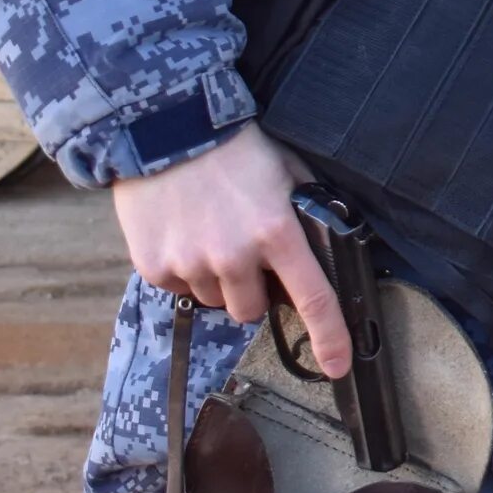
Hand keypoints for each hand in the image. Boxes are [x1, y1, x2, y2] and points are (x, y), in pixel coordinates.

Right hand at [110, 123, 351, 376]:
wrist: (165, 127)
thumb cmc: (234, 147)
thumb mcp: (287, 171)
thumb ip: (307, 210)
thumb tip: (329, 241)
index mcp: (277, 232)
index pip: (313, 299)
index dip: (329, 338)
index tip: (337, 365)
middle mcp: (235, 256)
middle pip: (252, 310)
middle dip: (253, 289)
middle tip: (243, 249)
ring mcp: (191, 264)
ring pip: (215, 300)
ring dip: (217, 280)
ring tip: (209, 232)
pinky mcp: (155, 267)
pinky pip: (178, 289)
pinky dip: (183, 270)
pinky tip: (182, 232)